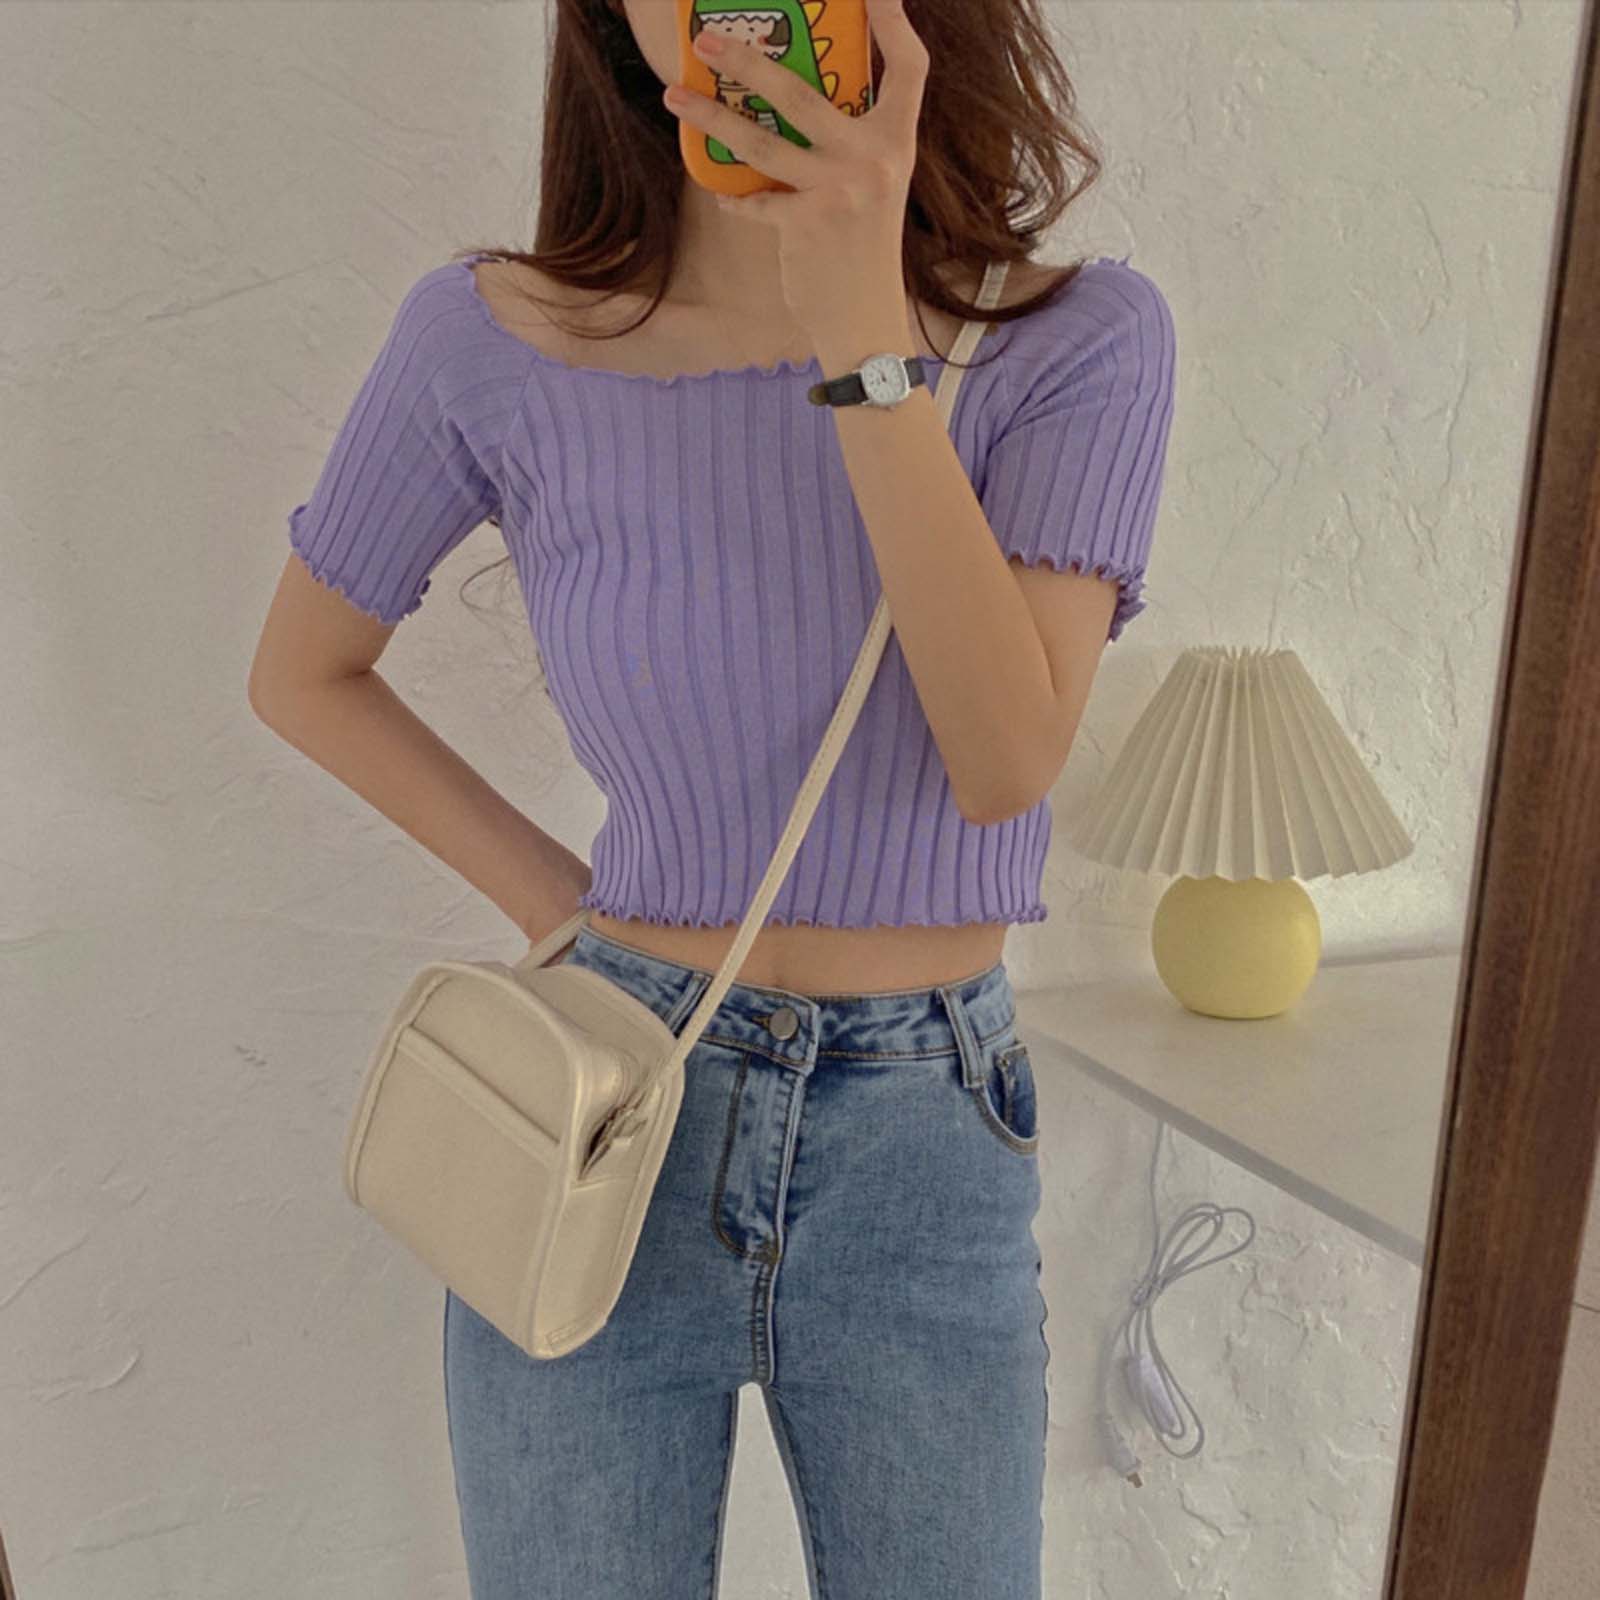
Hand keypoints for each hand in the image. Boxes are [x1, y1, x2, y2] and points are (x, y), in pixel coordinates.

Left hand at [662, 0, 927, 354]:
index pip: (909, 70)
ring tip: (676, 97)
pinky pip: (755, 201)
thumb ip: (854, 144)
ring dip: (712, 116)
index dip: (895, 24)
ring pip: (761, 140)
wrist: (865, 319)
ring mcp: (838, 191)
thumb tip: (803, 103)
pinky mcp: (804, 224)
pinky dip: (738, 200)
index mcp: (898, 143)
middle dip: (749, 60)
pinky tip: (726, 196)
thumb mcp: (877, 187)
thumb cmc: (865, 250)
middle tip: (707, 39)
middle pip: (804, 92)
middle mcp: (873, 160)